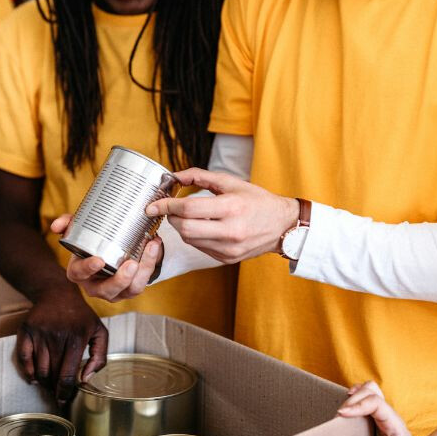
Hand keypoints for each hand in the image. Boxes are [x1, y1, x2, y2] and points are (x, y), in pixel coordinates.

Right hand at [16, 288, 107, 406]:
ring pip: (38, 370)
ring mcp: (39, 333)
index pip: (67, 376)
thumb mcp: (99, 332)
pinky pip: (23, 359)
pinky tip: (35, 375)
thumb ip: (100, 357)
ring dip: (43, 381)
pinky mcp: (26, 330)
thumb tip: (85, 379)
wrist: (57, 293)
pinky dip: (28, 371)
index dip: (65, 393)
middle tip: (57, 393)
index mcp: (76, 339)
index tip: (64, 401)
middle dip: (54, 389)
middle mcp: (57, 337)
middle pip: (52, 375)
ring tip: (49, 383)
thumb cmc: (81, 316)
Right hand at [56, 214, 161, 301]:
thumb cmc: (91, 245)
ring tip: (150, 249)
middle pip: (108, 290)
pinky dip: (151, 265)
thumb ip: (68, 224)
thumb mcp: (78, 232)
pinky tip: (155, 247)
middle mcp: (96, 287)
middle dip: (121, 279)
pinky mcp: (130, 290)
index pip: (80, 274)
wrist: (108, 252)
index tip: (99, 260)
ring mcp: (115, 292)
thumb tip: (56, 225)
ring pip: (130, 289)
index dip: (88, 268)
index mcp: (78, 273)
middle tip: (131, 263)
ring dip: (143, 272)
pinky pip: (143, 283)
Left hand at [144, 168, 296, 263]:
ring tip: (186, 217)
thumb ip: (200, 176)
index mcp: (232, 207)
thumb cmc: (257, 201)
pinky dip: (194, 236)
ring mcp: (229, 248)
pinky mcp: (227, 259)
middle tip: (170, 210)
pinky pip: (200, 248)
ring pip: (190, 240)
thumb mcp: (231, 182)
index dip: (166, 206)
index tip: (154, 204)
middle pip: (185, 228)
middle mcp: (230, 231)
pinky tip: (201, 227)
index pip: (188, 209)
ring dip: (181, 227)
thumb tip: (174, 176)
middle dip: (171, 218)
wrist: (282, 226)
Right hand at [339, 382, 430, 435]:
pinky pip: (366, 399)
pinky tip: (348, 407)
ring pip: (368, 390)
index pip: (376, 403)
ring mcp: (382, 414)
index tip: (342, 414)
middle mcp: (388, 414)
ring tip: (342, 408)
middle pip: (370, 391)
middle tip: (339, 416)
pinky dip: (355, 398)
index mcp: (395, 424)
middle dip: (352, 400)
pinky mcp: (376, 418)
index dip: (358, 405)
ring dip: (354, 396)